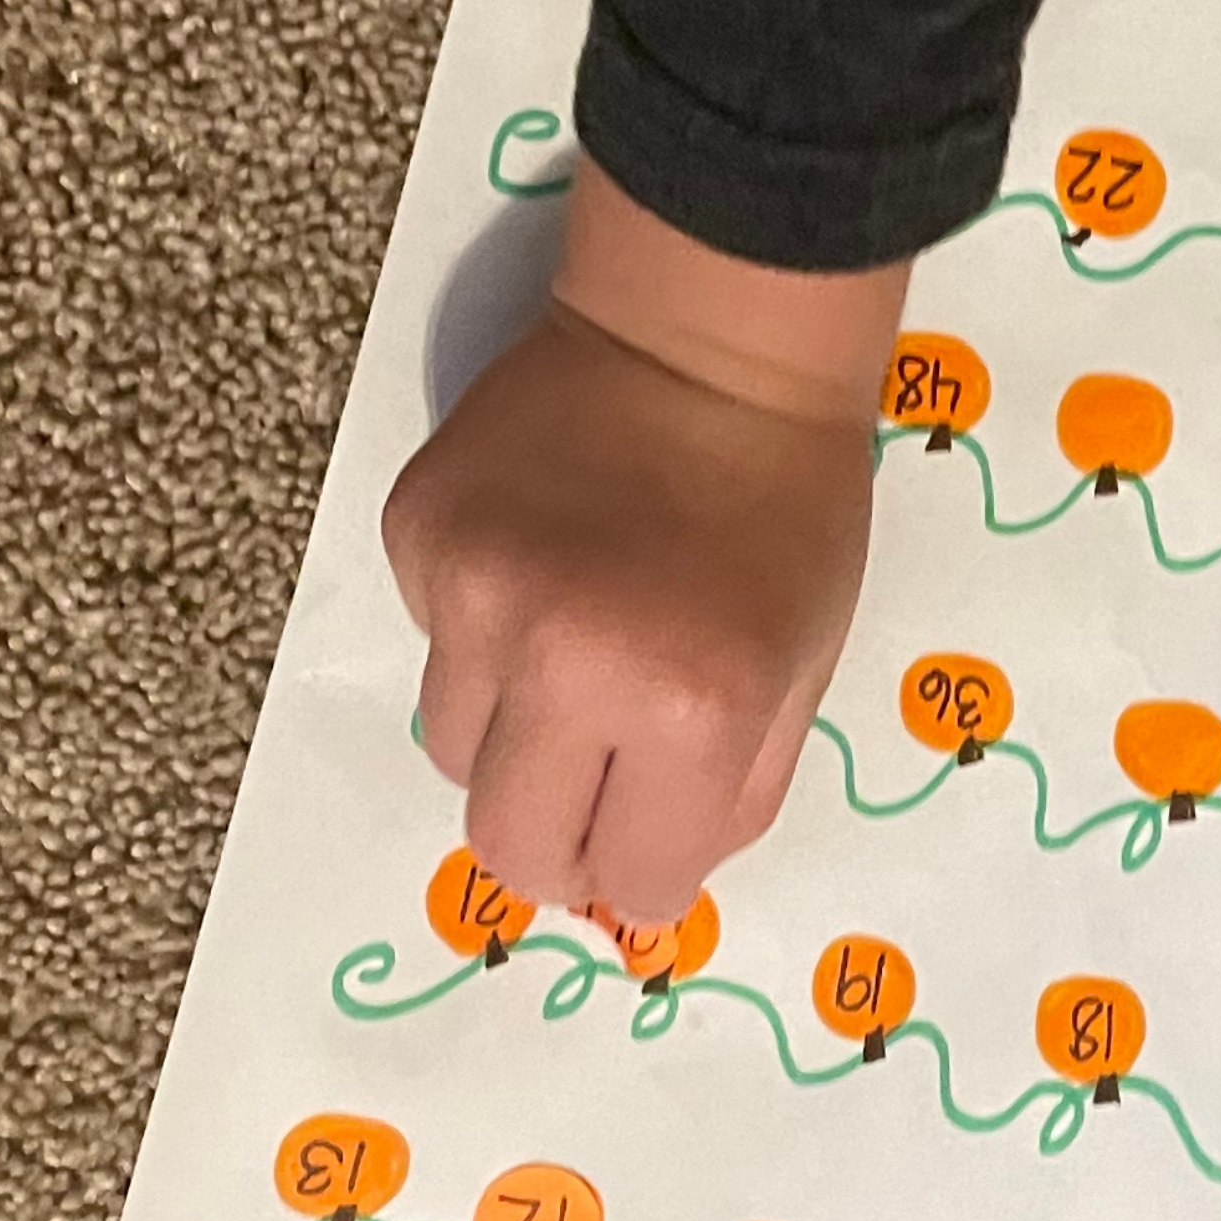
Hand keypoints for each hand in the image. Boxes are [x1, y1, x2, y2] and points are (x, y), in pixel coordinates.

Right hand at [381, 160, 907, 924]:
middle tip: (595, 785)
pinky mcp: (417, 534)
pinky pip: (430, 644)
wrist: (708, 334)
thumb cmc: (787, 502)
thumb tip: (647, 885)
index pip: (628, 880)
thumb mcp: (804, 665)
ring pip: (454, 747)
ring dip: (513, 728)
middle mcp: (565, 662)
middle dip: (556, 840)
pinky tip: (542, 558)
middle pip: (506, 844)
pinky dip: (478, 631)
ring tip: (576, 640)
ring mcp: (474, 594)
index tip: (657, 826)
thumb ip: (730, 793)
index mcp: (690, 707)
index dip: (646, 864)